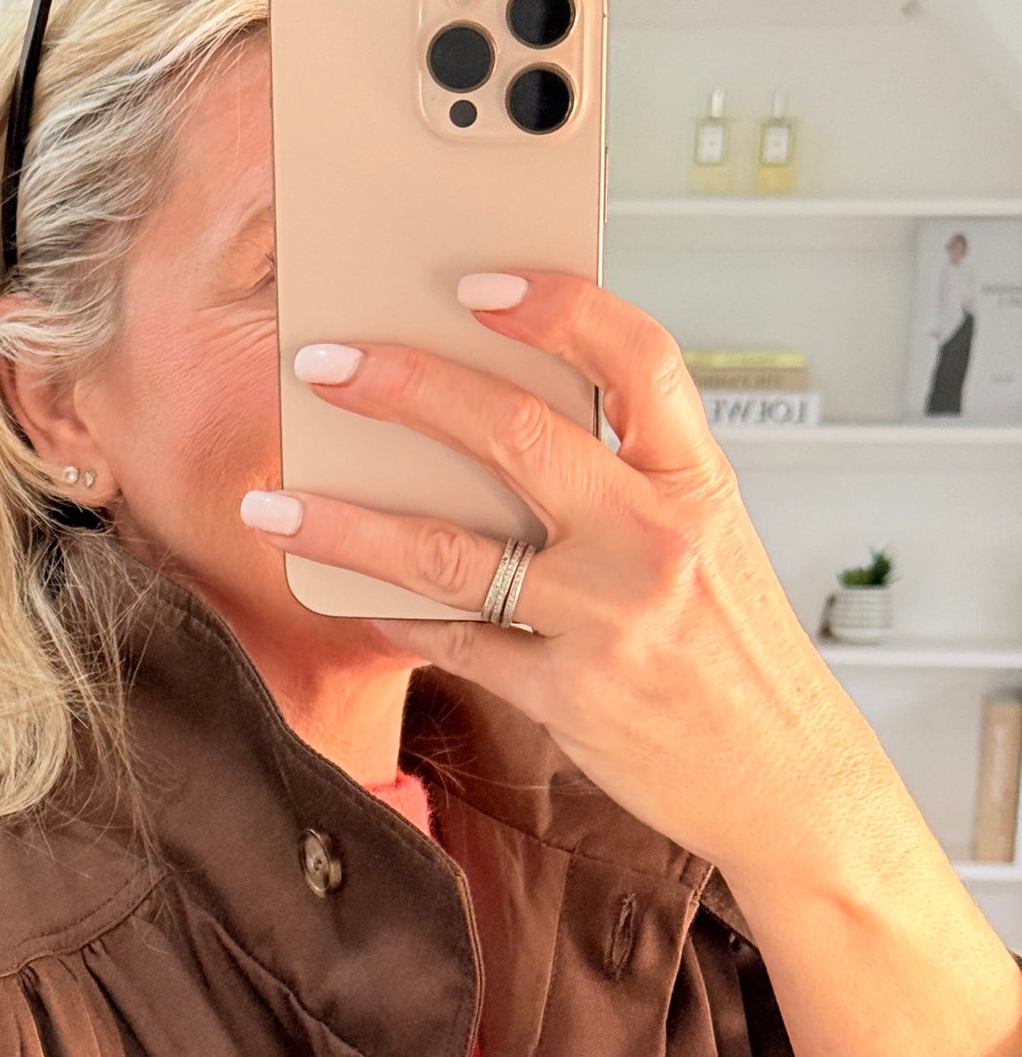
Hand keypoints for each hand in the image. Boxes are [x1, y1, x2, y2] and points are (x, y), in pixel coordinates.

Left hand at [240, 270, 895, 894]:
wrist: (783, 774)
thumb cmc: (732, 650)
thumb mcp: (706, 540)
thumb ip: (624, 480)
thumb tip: (495, 420)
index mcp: (697, 479)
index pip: (636, 356)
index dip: (554, 305)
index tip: (473, 281)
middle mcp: (655, 539)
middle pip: (513, 432)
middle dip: (403, 387)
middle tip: (322, 367)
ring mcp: (609, 618)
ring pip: (450, 551)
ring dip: (345, 523)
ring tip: (273, 505)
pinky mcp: (568, 694)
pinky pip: (455, 642)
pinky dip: (392, 616)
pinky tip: (347, 593)